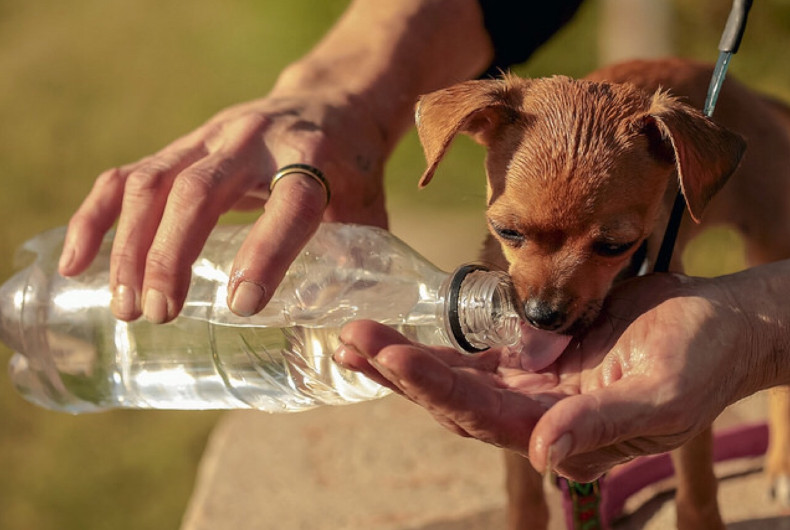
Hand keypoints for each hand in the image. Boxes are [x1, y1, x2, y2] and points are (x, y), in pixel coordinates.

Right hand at [58, 91, 387, 322]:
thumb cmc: (351, 172)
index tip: (242, 305)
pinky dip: (95, 218)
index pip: (290, 200)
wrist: (331, 105)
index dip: (267, 252)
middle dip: (172, 254)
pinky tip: (77, 262)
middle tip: (161, 314)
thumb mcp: (369, 214)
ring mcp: (210, 138)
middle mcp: (255, 140)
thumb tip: (335, 343)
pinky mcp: (182, 146)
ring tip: (126, 307)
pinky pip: (126, 176)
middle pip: (201, 189)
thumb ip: (355, 267)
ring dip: (130, 246)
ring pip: (154, 182)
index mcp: (314, 156)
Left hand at [335, 273, 758, 482]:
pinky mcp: (533, 359)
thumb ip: (602, 425)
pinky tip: (397, 341)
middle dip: (402, 373)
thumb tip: (545, 457)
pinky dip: (434, 350)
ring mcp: (531, 387)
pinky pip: (473, 359)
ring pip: (455, 379)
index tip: (392, 358)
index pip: (484, 416)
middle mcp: (537, 415)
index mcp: (565, 431)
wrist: (716, 325)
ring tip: (355, 338)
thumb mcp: (662, 395)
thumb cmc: (701, 359)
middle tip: (353, 341)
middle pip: (454, 399)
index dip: (436, 389)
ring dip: (405, 361)